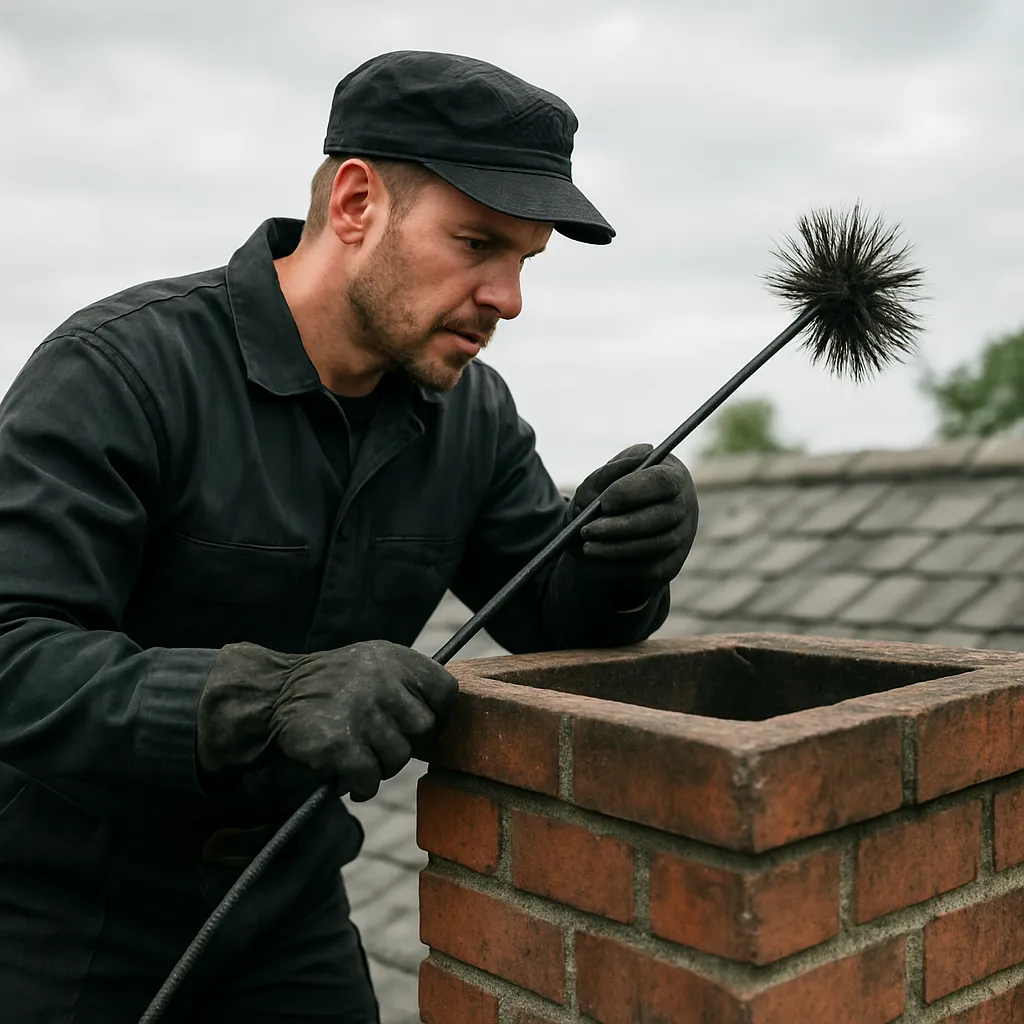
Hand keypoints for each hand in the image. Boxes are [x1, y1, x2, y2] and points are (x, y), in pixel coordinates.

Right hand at [197, 639, 457, 801]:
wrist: (272, 696)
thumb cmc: (333, 689)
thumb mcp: (374, 666)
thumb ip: (410, 686)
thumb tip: (445, 726)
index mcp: (395, 658)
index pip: (445, 692)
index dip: (435, 717)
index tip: (413, 726)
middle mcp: (380, 678)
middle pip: (424, 731)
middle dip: (403, 744)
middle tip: (376, 743)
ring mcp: (359, 710)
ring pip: (398, 758)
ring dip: (379, 767)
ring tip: (356, 754)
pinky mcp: (338, 743)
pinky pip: (370, 779)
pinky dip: (360, 786)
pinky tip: (344, 775)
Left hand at [568, 443, 698, 609]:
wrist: (610, 527)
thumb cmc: (609, 494)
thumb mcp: (603, 478)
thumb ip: (609, 473)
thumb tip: (621, 478)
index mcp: (672, 475)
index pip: (662, 481)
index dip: (633, 492)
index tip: (604, 502)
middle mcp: (685, 506)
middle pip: (659, 517)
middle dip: (620, 526)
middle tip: (587, 530)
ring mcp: (682, 537)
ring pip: (653, 546)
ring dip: (616, 548)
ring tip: (587, 546)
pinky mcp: (671, 565)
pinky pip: (648, 569)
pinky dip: (618, 566)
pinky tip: (595, 560)